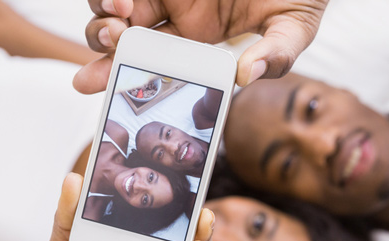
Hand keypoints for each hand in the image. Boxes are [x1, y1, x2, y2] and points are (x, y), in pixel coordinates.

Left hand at [73, 0, 328, 92]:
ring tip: (116, 12)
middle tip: (110, 42)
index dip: (120, 77)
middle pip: (126, 39)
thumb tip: (248, 75)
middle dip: (104, 45)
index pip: (154, 68)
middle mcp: (180, 21)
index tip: (92, 85)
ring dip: (106, 12)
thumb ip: (277, 55)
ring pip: (121, 7)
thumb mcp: (296, 28)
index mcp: (202, 48)